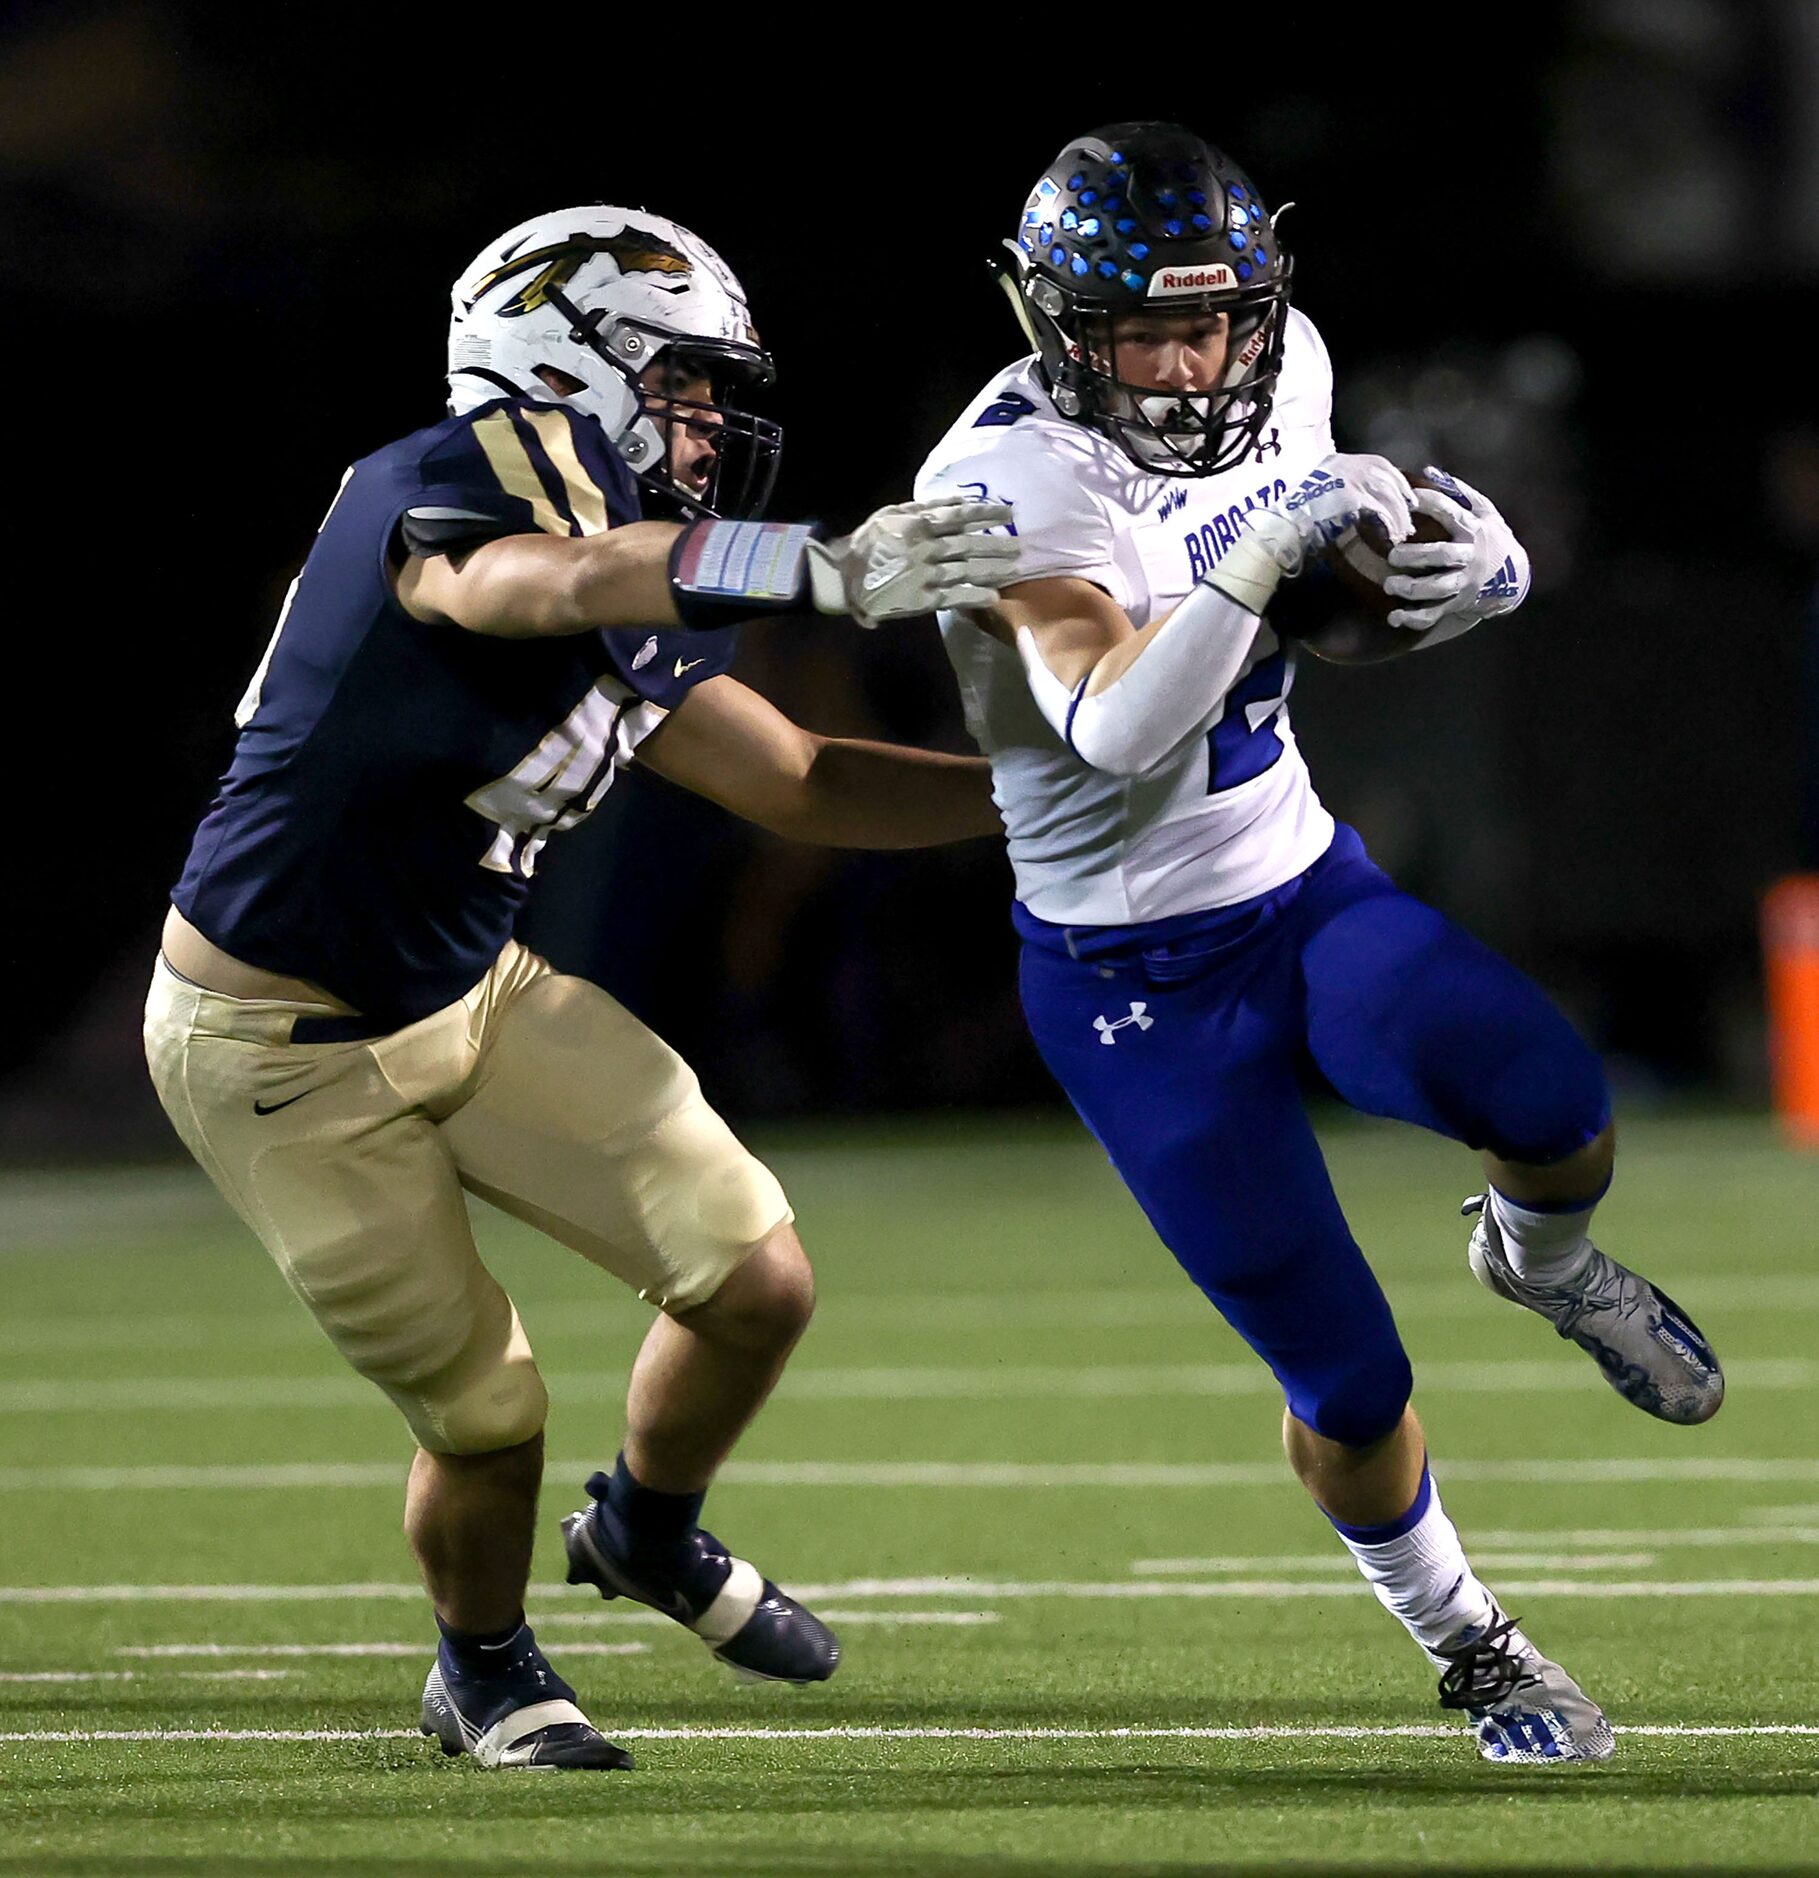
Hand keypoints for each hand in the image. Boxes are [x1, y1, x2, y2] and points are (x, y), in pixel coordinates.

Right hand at [805, 496, 1021, 627]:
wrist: (843, 578)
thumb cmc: (867, 542)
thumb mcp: (891, 513)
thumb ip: (925, 506)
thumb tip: (959, 500)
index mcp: (918, 524)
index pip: (960, 516)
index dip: (987, 514)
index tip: (1009, 513)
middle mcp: (926, 548)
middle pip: (969, 545)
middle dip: (997, 546)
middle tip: (1020, 548)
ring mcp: (925, 575)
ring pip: (966, 571)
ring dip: (992, 570)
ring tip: (1013, 570)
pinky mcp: (921, 599)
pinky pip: (953, 597)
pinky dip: (973, 597)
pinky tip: (992, 597)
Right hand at [1241, 453, 1415, 578]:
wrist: (1283, 521)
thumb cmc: (1299, 515)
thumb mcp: (1324, 492)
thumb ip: (1346, 491)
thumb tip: (1372, 505)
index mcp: (1340, 461)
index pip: (1379, 464)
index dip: (1398, 480)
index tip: (1409, 496)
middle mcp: (1347, 464)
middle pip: (1386, 478)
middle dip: (1402, 499)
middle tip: (1411, 519)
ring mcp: (1349, 478)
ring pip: (1386, 493)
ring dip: (1398, 515)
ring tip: (1403, 534)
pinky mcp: (1350, 495)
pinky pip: (1378, 508)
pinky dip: (1388, 521)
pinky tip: (1391, 534)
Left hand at [1383, 472, 1529, 634]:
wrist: (1515, 577)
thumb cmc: (1493, 537)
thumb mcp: (1485, 511)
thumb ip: (1459, 491)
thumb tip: (1429, 470)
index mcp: (1474, 530)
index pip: (1451, 513)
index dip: (1430, 503)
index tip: (1409, 499)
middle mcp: (1469, 557)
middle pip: (1442, 555)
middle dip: (1417, 556)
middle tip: (1393, 555)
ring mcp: (1463, 582)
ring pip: (1438, 588)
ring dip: (1412, 588)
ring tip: (1390, 585)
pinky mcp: (1457, 602)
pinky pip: (1434, 614)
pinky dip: (1414, 618)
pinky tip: (1394, 617)